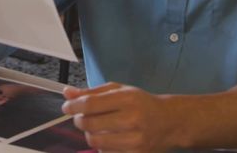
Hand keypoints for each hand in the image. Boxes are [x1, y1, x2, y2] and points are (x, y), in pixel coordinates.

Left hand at [62, 83, 177, 151]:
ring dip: (89, 134)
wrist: (168, 122)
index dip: (73, 106)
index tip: (67, 107)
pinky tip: (109, 138)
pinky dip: (101, 146)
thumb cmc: (141, 103)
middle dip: (79, 120)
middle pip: (89, 124)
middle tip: (82, 117)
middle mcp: (132, 120)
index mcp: (128, 99)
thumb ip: (92, 92)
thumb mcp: (119, 90)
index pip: (90, 104)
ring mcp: (134, 140)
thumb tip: (67, 93)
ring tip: (96, 127)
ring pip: (94, 141)